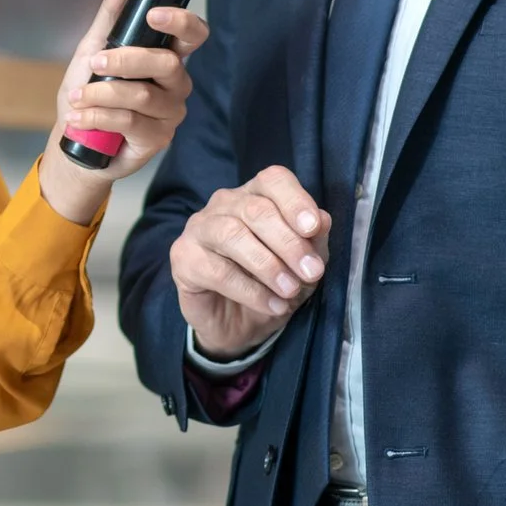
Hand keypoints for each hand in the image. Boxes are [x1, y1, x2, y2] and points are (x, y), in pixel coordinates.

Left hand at [39, 0, 208, 223]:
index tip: (153, 14)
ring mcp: (170, 112)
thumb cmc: (90, 92)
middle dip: (126, 60)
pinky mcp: (158, 138)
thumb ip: (113, 13)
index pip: (193, 35)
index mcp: (165, 56)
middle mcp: (176, 83)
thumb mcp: (93, 49)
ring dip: (103, 93)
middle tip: (94, 63)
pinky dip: (98, 116)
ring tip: (76, 97)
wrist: (76, 141)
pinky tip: (79, 116)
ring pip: (144, 95)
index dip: (181, 22)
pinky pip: (130, 122)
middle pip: (167, 64)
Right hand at [169, 165, 330, 361]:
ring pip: (232, 234)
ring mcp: (199, 228)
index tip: (313, 228)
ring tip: (290, 290)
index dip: (294, 200)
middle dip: (288, 243)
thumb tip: (322, 220)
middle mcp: (224, 204)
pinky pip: (216, 269)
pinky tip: (272, 305)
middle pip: (255, 210)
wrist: (240, 325)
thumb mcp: (303, 265)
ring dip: (267, 265)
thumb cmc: (272, 284)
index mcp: (256, 195)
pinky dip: (250, 291)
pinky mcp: (183, 258)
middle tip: (312, 273)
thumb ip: (313, 241)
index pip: (273, 180)